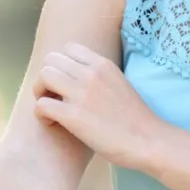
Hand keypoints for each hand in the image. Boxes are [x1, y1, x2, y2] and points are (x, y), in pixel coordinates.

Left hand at [32, 43, 164, 170]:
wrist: (148, 141)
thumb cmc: (134, 118)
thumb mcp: (119, 82)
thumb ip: (99, 75)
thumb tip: (78, 76)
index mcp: (102, 64)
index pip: (68, 48)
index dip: (62, 65)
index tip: (67, 82)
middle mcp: (91, 74)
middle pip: (51, 59)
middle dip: (47, 77)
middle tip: (54, 96)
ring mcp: (82, 94)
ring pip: (43, 76)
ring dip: (41, 92)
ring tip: (51, 108)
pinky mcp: (74, 117)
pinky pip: (41, 105)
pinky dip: (41, 114)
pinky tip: (53, 123)